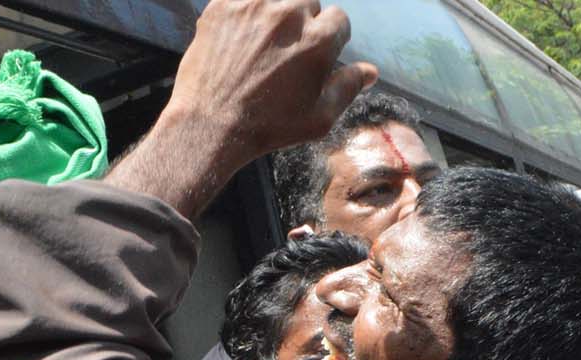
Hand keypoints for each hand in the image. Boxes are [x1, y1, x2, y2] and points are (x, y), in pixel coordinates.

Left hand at [165, 1, 376, 165]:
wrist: (209, 125)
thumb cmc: (269, 126)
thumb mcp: (319, 118)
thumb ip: (348, 87)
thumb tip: (371, 71)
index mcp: (318, 40)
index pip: (338, 19)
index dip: (329, 39)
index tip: (313, 56)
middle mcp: (289, 14)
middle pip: (308, 2)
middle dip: (302, 22)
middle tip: (284, 51)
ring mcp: (253, 5)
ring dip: (275, 12)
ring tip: (262, 41)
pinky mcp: (223, 4)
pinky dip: (245, 11)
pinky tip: (240, 36)